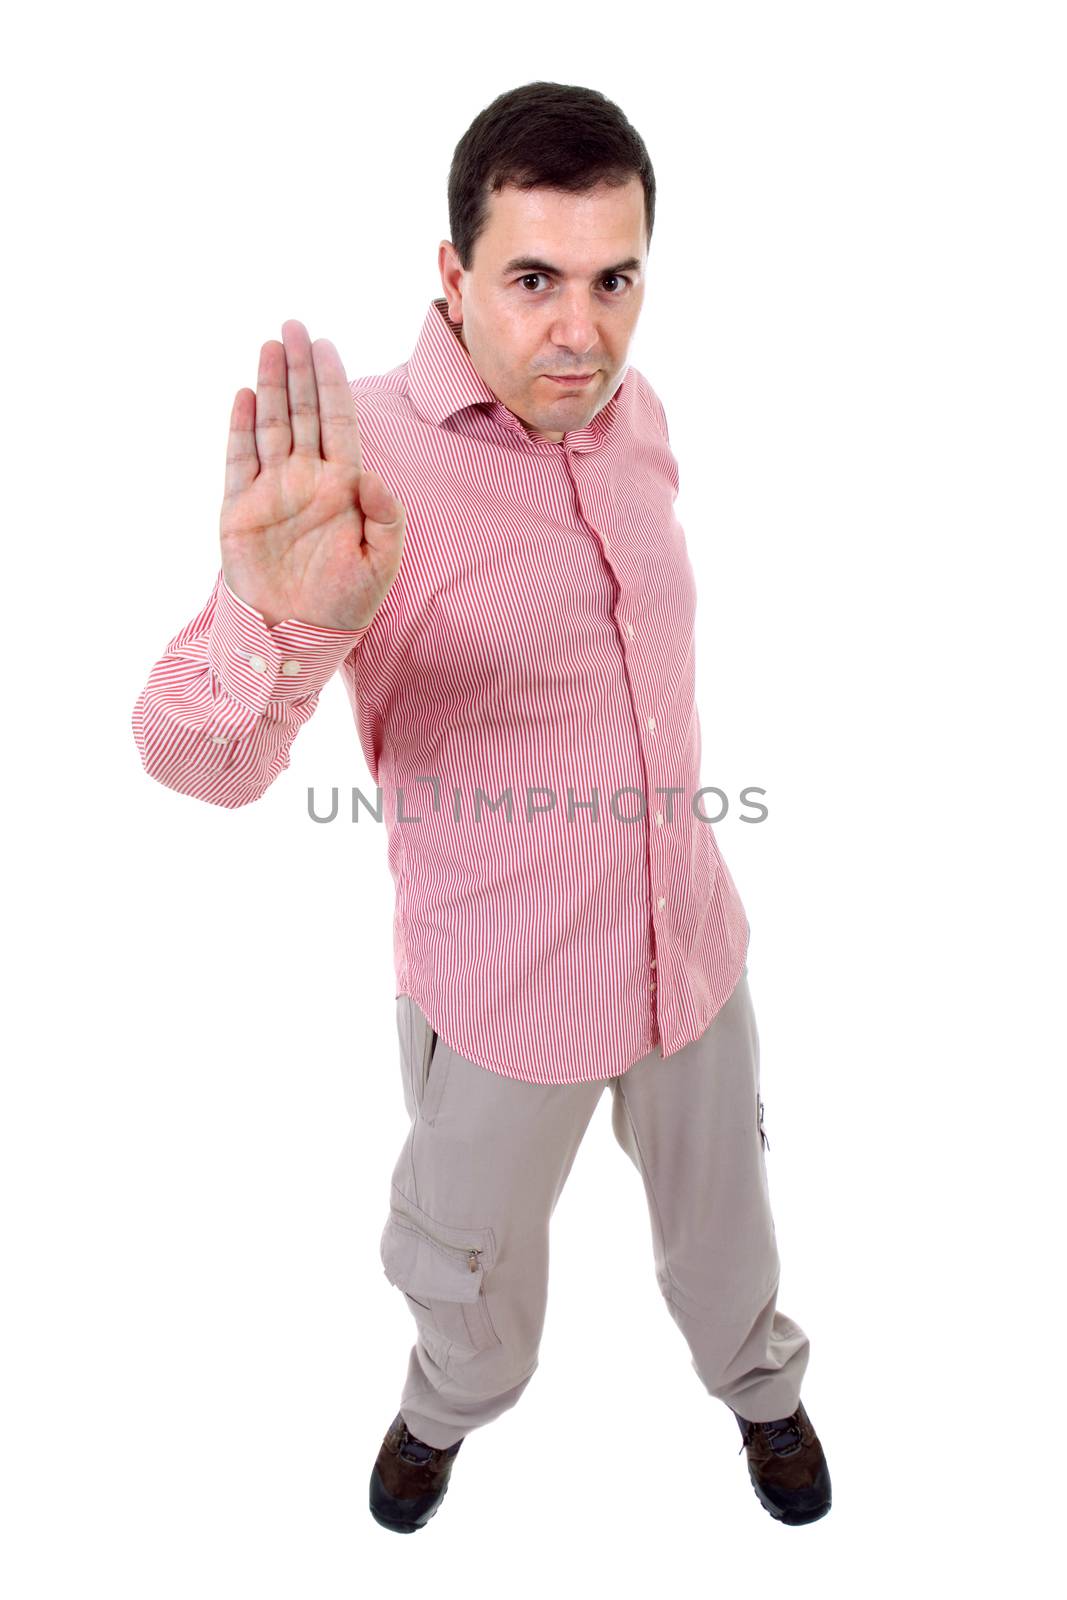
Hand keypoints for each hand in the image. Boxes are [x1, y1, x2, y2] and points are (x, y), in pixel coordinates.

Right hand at [219, 320, 404, 630]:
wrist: (293, 637)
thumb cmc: (343, 606)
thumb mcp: (380, 565)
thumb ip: (386, 519)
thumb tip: (373, 477)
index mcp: (343, 488)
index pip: (338, 423)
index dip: (332, 384)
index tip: (326, 345)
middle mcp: (306, 481)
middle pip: (302, 412)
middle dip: (299, 368)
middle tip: (293, 325)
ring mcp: (272, 491)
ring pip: (271, 425)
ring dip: (270, 385)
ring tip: (270, 345)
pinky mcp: (240, 508)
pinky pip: (239, 458)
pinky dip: (240, 426)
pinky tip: (244, 394)